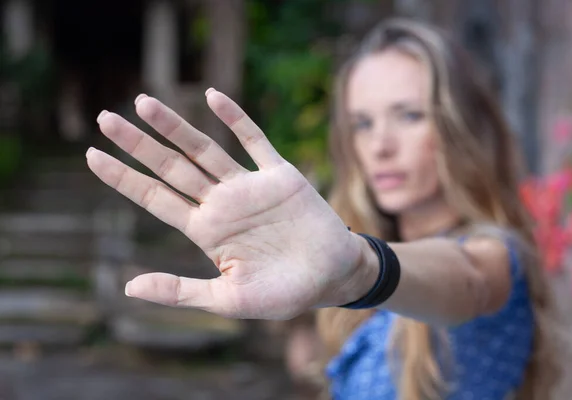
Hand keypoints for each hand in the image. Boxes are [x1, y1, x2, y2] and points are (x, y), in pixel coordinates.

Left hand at [86, 89, 373, 319]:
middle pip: (171, 167)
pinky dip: (235, 119)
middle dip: (138, 144)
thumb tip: (127, 286)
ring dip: (175, 126)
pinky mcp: (279, 175)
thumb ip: (180, 291)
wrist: (333, 278)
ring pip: (204, 149)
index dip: (123, 178)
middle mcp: (221, 203)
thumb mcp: (228, 300)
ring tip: (142, 102)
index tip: (91, 155)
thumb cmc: (284, 294)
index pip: (155, 198)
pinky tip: (212, 97)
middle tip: (104, 119)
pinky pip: (254, 140)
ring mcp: (249, 186)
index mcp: (206, 232)